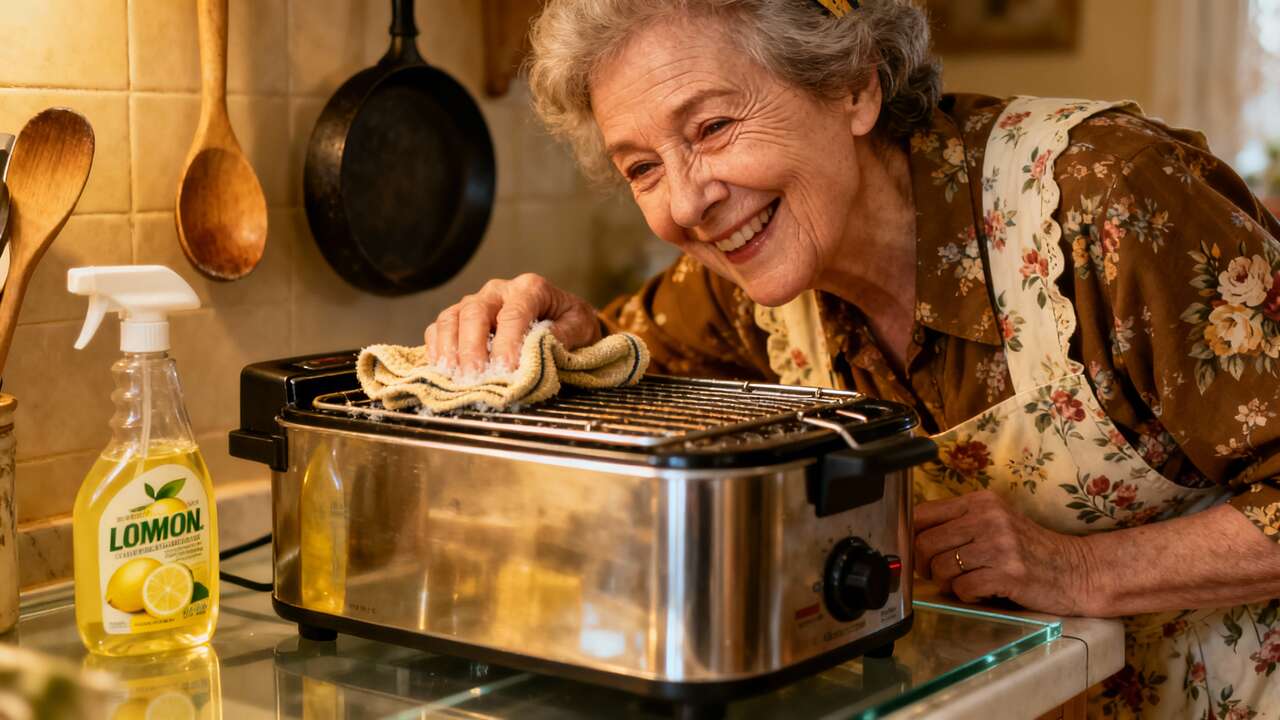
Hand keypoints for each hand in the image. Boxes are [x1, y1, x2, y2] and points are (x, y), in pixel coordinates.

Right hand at [424, 273, 601, 373]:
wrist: (563, 318)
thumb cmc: (571, 323)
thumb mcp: (580, 327)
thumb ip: (564, 335)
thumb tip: (541, 346)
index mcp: (530, 288)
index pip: (513, 314)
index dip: (507, 343)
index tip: (506, 369)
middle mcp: (499, 290)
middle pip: (475, 312)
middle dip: (472, 347)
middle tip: (474, 376)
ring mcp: (476, 303)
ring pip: (452, 317)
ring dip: (449, 348)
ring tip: (454, 376)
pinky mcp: (461, 318)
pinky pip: (439, 328)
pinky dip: (436, 348)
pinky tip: (442, 370)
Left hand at [913, 490, 1099, 615]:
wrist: (1077, 570)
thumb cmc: (1030, 550)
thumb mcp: (995, 522)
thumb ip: (959, 523)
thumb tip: (911, 537)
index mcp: (981, 502)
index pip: (922, 514)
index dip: (912, 538)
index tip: (920, 553)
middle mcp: (988, 518)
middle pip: (925, 543)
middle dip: (925, 566)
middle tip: (941, 575)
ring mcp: (999, 545)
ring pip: (940, 568)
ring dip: (948, 583)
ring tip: (967, 583)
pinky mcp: (1009, 573)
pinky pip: (963, 589)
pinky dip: (967, 596)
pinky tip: (982, 592)